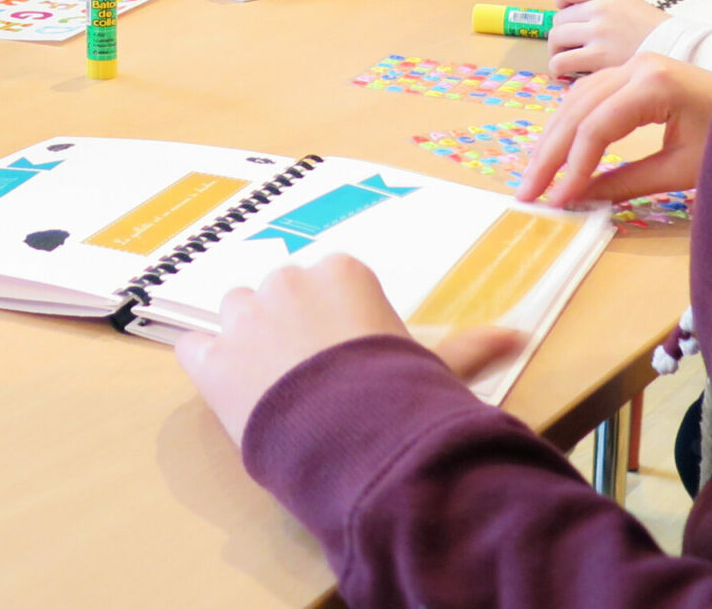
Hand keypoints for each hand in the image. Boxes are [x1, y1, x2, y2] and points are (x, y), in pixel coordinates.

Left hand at [175, 257, 524, 446]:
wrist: (361, 440)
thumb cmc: (402, 394)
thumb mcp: (436, 364)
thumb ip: (467, 343)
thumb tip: (517, 333)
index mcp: (338, 272)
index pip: (325, 284)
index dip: (335, 324)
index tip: (349, 358)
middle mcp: (285, 280)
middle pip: (278, 295)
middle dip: (290, 328)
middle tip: (316, 377)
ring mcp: (243, 318)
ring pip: (234, 314)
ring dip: (247, 342)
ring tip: (275, 387)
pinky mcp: (211, 359)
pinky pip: (193, 347)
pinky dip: (205, 364)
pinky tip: (227, 389)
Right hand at [516, 52, 711, 207]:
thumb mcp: (683, 169)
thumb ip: (627, 182)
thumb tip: (580, 200)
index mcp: (653, 84)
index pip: (596, 126)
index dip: (572, 166)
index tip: (557, 200)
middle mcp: (635, 65)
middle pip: (575, 109)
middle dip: (548, 154)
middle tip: (527, 191)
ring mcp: (630, 64)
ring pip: (574, 100)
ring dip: (551, 139)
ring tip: (534, 175)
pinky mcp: (629, 71)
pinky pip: (586, 95)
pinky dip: (567, 125)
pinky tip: (554, 150)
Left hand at [547, 0, 666, 76]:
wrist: (682, 51)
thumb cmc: (656, 33)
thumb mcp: (630, 5)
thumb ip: (603, 5)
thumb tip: (570, 13)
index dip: (561, 3)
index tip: (568, 16)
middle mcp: (602, 10)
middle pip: (558, 20)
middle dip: (562, 35)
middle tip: (572, 48)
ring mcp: (600, 33)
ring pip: (556, 39)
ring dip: (558, 52)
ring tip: (569, 61)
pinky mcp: (600, 58)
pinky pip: (561, 62)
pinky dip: (559, 69)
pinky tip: (568, 74)